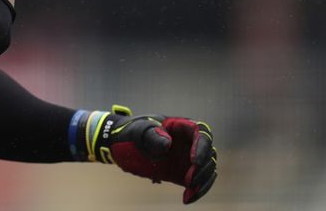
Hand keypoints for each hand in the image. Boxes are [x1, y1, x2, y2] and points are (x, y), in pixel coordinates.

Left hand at [85, 105, 217, 204]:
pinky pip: (197, 183)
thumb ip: (151, 135)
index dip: (202, 146)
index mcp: (179, 126)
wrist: (117, 145)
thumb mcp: (136, 131)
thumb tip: (167, 143)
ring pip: (207, 169)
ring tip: (189, 192)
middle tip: (189, 180)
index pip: (201, 132)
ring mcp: (186, 158)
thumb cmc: (128, 132)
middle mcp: (187, 142)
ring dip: (203, 182)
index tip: (194, 160)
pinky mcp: (182, 173)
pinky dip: (196, 192)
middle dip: (203, 168)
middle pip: (209, 152)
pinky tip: (187, 199)